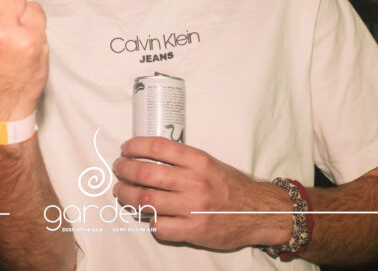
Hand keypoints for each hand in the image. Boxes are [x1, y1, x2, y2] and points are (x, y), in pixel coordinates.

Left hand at [113, 137, 291, 249]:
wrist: (258, 211)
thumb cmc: (228, 184)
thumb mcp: (207, 161)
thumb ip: (180, 158)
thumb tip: (146, 154)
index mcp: (197, 160)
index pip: (157, 147)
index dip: (135, 146)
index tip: (125, 148)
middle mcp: (194, 182)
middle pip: (145, 174)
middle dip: (124, 170)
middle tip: (118, 169)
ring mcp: (193, 208)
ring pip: (146, 200)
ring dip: (126, 195)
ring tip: (121, 191)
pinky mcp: (194, 230)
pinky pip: (159, 226)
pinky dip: (148, 220)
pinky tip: (146, 214)